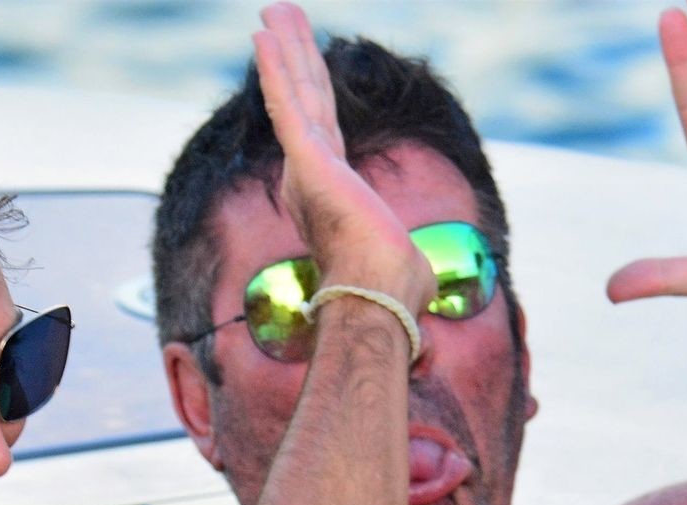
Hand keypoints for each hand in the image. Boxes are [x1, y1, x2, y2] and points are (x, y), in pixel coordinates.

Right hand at [254, 3, 434, 312]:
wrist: (378, 295)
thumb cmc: (392, 289)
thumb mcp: (401, 261)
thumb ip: (402, 258)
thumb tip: (423, 288)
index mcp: (330, 189)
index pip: (321, 125)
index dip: (311, 87)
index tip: (304, 61)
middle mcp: (310, 173)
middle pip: (305, 98)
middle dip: (294, 54)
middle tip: (278, 17)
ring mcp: (307, 164)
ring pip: (295, 91)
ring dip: (283, 47)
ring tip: (271, 11)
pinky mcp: (308, 160)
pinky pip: (287, 103)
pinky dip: (275, 69)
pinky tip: (264, 36)